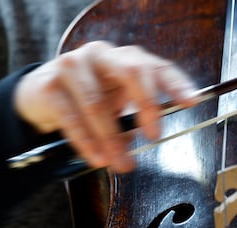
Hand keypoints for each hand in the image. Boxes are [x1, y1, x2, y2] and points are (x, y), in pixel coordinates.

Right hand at [14, 41, 196, 172]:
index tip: (192, 103)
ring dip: (112, 139)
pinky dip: (87, 142)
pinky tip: (97, 158)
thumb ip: (136, 117)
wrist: (44, 93)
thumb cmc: (91, 98)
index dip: (177, 85)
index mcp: (126, 59)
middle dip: (147, 107)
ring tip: (122, 164)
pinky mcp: (51, 85)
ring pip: (98, 103)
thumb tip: (151, 137)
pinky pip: (72, 118)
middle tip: (155, 136)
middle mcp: (103, 55)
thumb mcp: (118, 104)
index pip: (158, 67)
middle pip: (132, 72)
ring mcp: (74, 65)